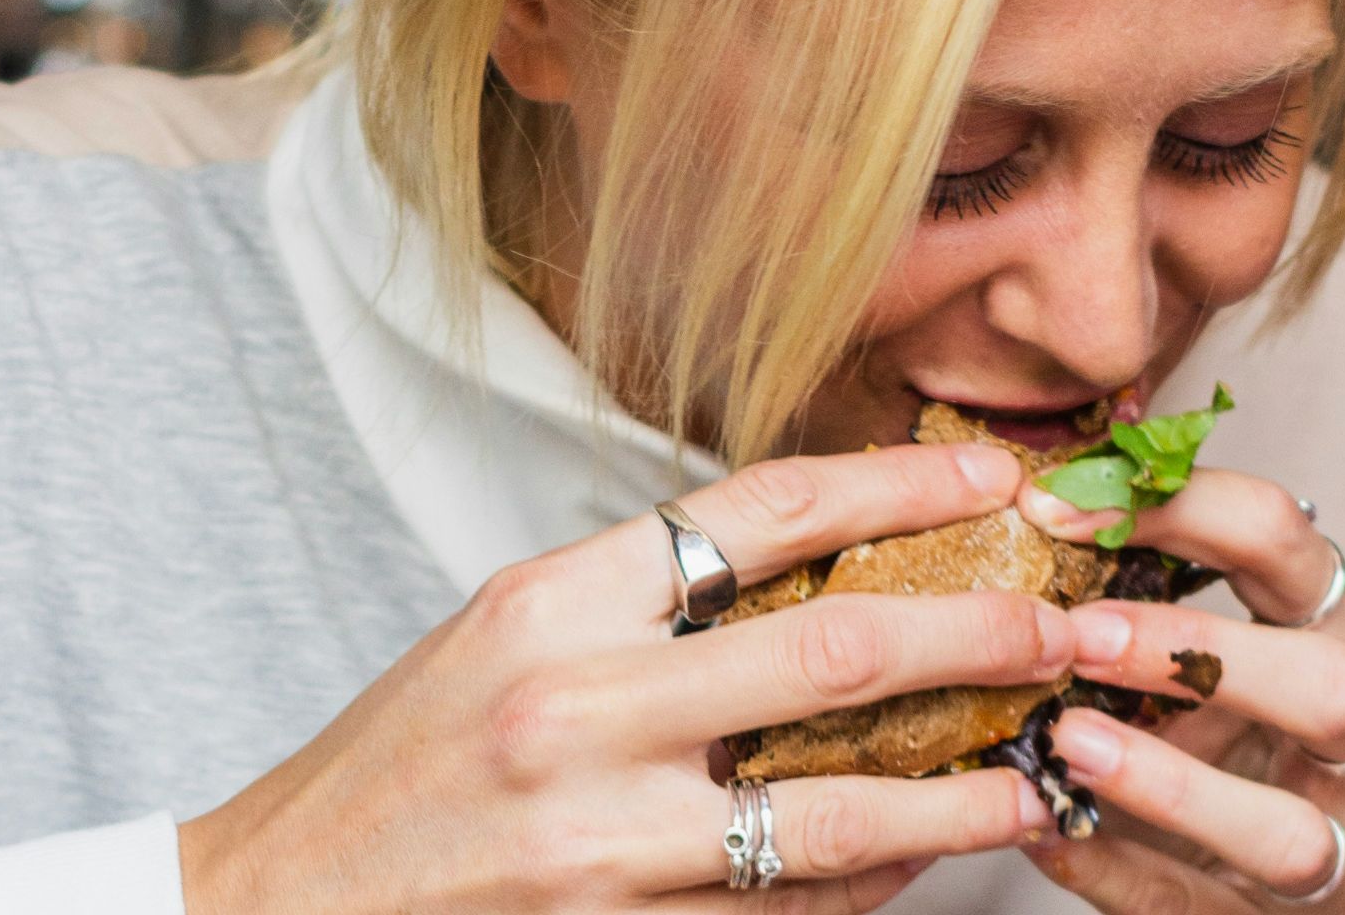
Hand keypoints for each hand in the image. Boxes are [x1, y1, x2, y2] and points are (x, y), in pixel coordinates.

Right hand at [177, 443, 1074, 913]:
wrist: (280, 907)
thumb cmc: (403, 759)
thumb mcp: (508, 632)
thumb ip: (649, 598)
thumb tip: (819, 570)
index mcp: (554, 600)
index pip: (764, 508)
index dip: (899, 482)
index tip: (989, 473)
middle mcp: (582, 708)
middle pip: (836, 649)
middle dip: (979, 633)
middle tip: (1064, 624)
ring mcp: (606, 837)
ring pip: (838, 808)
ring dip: (960, 790)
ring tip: (1036, 774)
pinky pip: (790, 907)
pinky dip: (871, 878)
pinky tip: (924, 852)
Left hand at [1015, 472, 1344, 912]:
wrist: (1232, 867)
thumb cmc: (1201, 728)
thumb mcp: (1183, 652)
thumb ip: (1130, 587)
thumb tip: (1022, 493)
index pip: (1285, 539)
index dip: (1176, 508)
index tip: (1055, 506)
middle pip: (1332, 683)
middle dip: (1201, 653)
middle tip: (1079, 636)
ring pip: (1289, 830)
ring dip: (1168, 783)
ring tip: (1069, 743)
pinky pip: (1201, 908)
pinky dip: (1118, 870)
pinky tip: (1047, 831)